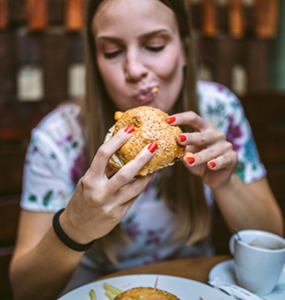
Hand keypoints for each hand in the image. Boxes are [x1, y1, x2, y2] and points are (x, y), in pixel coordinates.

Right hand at [60, 127, 155, 244]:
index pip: (103, 155)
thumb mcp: (87, 182)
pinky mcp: (118, 215)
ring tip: (156, 164)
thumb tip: (121, 151)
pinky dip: (141, 187)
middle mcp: (99, 192)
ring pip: (136, 187)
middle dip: (142, 158)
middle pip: (125, 172)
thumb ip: (102, 169)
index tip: (129, 129)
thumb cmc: (82, 199)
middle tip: (153, 145)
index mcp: (89, 179)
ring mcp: (110, 205)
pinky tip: (146, 179)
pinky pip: (134, 198)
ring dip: (148, 174)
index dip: (117, 140)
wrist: (76, 228)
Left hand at [167, 112, 237, 188]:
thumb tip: (162, 145)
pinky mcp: (232, 158)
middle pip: (202, 135)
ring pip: (211, 151)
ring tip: (189, 161)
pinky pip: (223, 160)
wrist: (215, 177)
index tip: (168, 120)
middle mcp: (216, 134)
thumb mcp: (188, 153)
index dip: (181, 118)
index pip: (193, 118)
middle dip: (190, 137)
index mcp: (204, 129)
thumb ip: (179, 148)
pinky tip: (210, 165)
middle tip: (178, 139)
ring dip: (199, 156)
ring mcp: (225, 145)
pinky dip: (217, 163)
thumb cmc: (199, 161)